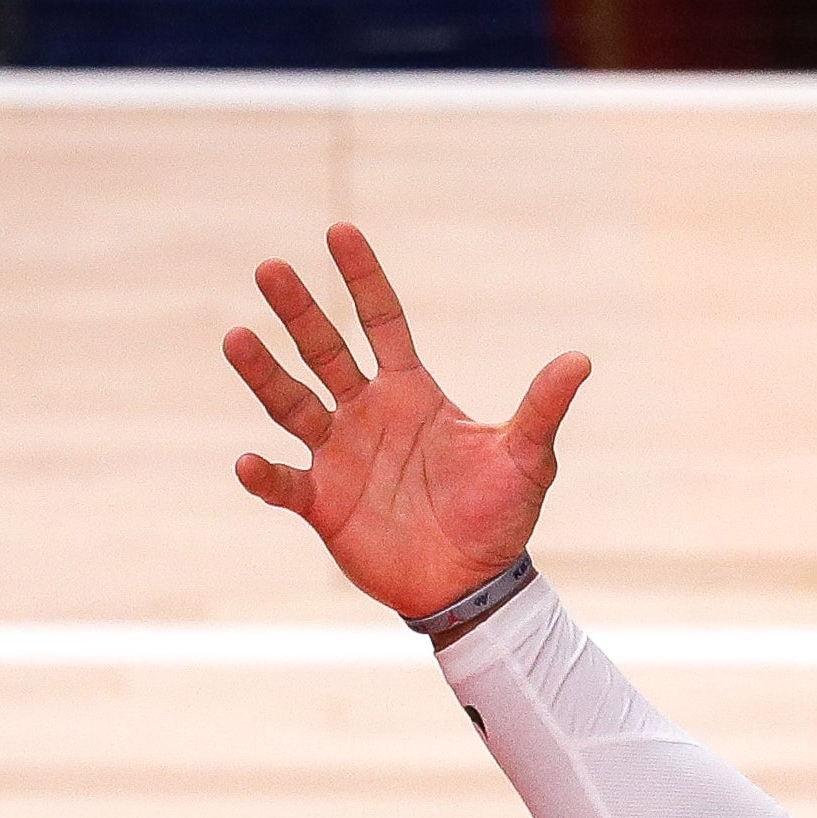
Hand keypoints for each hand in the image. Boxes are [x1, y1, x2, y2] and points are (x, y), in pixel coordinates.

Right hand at [221, 222, 590, 620]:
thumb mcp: (526, 459)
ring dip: (264, 374)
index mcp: (411, 392)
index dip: (363, 278)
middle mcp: (366, 413)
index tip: (339, 232)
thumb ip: (542, 408)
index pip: (381, 321)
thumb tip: (580, 360)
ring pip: (291, 404)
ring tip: (236, 337)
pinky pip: (285, 485)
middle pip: (324, 350)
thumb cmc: (499, 517)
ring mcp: (339, 456)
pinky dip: (265, 477)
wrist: (475, 585)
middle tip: (270, 269)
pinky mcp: (323, 504)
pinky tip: (248, 463)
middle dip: (298, 311)